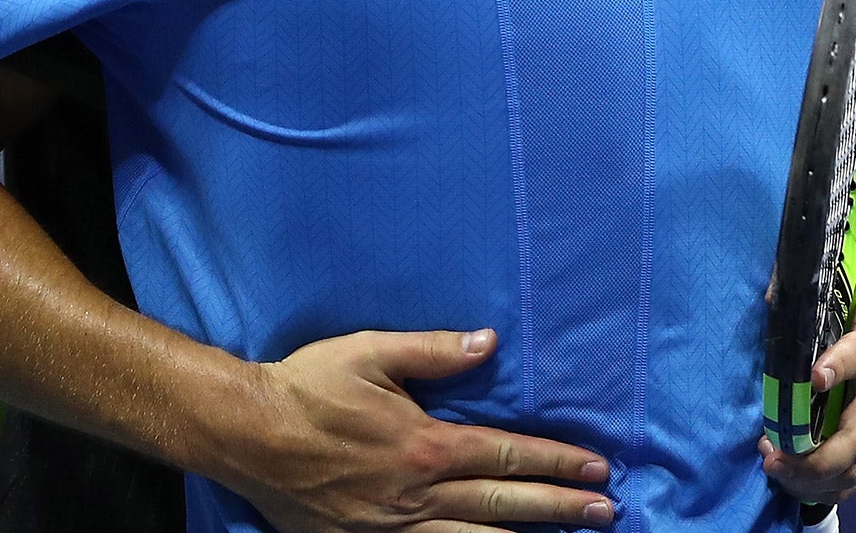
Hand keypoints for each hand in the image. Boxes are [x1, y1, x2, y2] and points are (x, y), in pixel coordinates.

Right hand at [223, 328, 613, 532]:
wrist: (248, 435)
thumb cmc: (309, 386)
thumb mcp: (372, 352)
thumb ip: (434, 351)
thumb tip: (489, 342)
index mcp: (425, 444)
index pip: (506, 456)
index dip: (555, 463)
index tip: (595, 468)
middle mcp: (418, 494)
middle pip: (505, 506)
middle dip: (561, 508)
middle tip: (608, 511)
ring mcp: (395, 528)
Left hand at [758, 286, 855, 507]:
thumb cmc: (855, 317)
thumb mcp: (841, 293)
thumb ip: (808, 297)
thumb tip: (767, 296)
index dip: (840, 365)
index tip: (813, 377)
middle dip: (816, 455)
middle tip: (773, 453)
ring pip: (853, 468)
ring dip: (811, 478)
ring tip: (773, 467)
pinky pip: (850, 482)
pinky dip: (819, 490)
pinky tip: (788, 480)